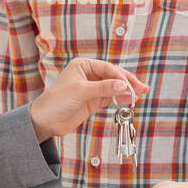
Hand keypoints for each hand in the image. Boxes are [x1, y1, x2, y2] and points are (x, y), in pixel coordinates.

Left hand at [28, 57, 149, 141]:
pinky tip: (130, 100)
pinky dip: (120, 99)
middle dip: (128, 82)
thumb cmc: (56, 101)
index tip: (130, 86)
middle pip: (113, 76)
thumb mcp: (81, 92)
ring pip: (114, 87)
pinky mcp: (93, 101)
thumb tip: (124, 86)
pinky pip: (110, 97)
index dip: (120, 76)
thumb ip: (103, 88)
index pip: (107, 68)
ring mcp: (92, 88)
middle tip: (142, 88)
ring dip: (127, 91)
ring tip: (141, 94)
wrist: (45, 122)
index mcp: (82, 65)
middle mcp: (88, 75)